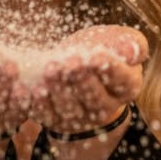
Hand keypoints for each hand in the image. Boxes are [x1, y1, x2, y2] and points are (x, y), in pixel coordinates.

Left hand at [29, 25, 146, 133]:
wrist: (77, 66)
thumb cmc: (101, 48)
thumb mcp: (117, 39)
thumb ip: (131, 43)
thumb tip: (131, 50)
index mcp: (127, 87)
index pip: (122, 81)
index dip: (110, 69)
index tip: (97, 56)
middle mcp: (105, 107)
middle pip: (95, 99)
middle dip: (81, 80)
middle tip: (70, 62)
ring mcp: (80, 117)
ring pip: (70, 109)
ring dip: (58, 90)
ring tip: (50, 71)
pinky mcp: (55, 120)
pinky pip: (46, 116)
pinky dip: (36, 104)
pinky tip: (29, 89)